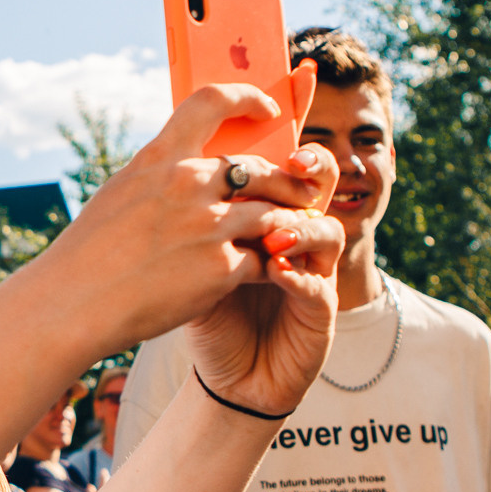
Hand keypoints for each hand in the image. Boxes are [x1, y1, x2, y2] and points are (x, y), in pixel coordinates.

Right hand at [29, 86, 340, 403]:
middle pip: (260, 168)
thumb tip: (188, 166)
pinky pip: (264, 259)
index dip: (248, 97)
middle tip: (299, 193)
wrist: (74, 304)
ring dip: (284, 225)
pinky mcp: (221, 268)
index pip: (213, 101)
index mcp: (159, 157)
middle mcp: (187, 182)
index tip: (268, 107)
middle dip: (286, 183)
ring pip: (273, 213)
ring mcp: (208, 224)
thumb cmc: (90, 254)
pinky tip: (261, 274)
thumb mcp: (121, 194)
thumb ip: (160, 177)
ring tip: (287, 236)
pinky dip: (267, 266)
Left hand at [183, 142, 347, 417]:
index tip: (272, 116)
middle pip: (319, 186)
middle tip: (291, 165)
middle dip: (310, 170)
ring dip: (300, 228)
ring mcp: (313, 272)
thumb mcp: (186, 257)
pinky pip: (319, 287)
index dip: (282, 140)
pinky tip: (276, 271)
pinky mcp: (320, 313)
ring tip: (270, 235)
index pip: (283, 165)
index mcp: (265, 214)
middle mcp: (297, 236)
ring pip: (328, 232)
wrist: (222, 374)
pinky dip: (297, 276)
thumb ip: (185, 217)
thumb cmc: (204, 311)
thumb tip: (163, 164)